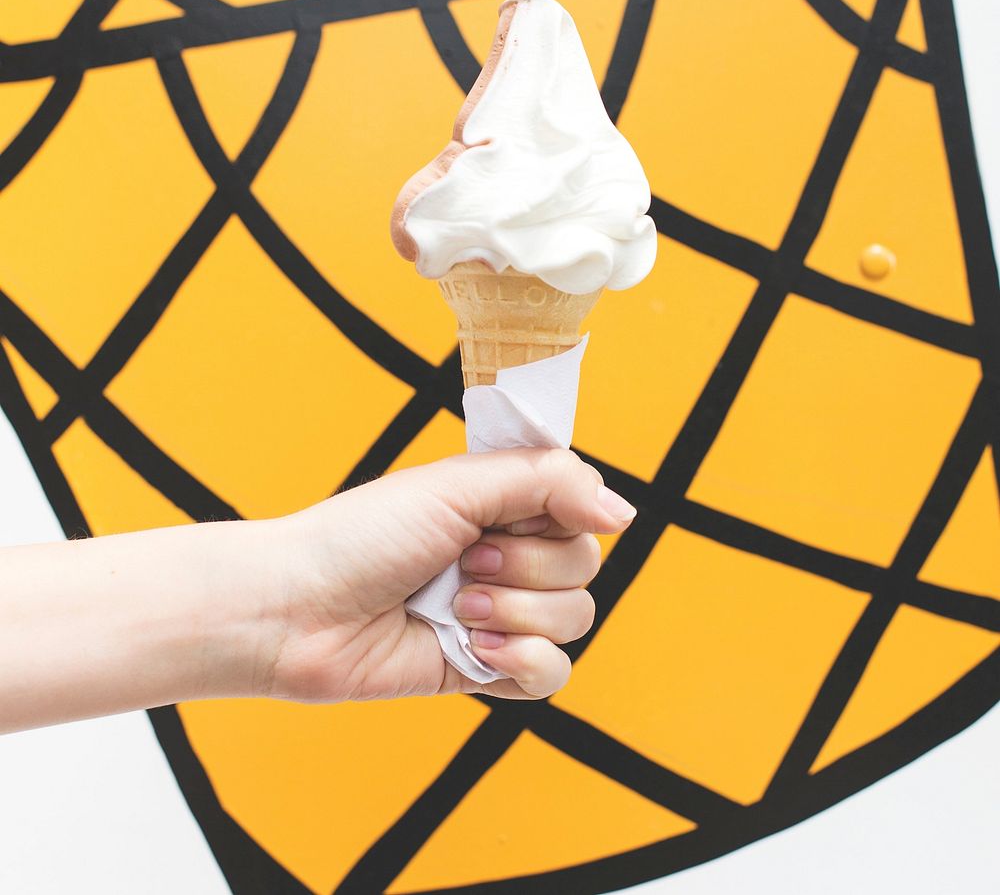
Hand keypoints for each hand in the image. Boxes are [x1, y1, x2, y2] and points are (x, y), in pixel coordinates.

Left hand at [261, 448, 636, 703]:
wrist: (298, 612)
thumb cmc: (362, 536)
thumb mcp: (456, 487)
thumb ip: (547, 482)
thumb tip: (626, 512)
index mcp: (503, 503)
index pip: (581, 506)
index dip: (561, 515)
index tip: (510, 516)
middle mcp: (509, 554)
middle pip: (585, 566)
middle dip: (528, 567)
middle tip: (467, 561)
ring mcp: (500, 612)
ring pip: (575, 619)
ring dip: (517, 612)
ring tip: (458, 607)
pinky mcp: (486, 667)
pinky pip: (553, 674)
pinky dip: (524, 662)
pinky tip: (479, 651)